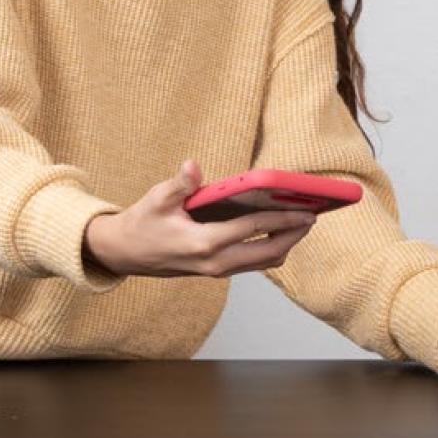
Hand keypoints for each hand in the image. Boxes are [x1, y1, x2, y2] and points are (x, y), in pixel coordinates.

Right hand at [82, 161, 316, 277]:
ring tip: (300, 225)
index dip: (282, 220)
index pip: (252, 230)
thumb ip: (180, 184)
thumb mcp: (157, 198)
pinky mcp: (215, 271)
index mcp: (203, 243)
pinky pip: (251, 264)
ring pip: (262, 263)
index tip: (305, 211)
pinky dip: (269, 250)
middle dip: (293, 236)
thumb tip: (194, 166)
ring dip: (284, 245)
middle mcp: (215, 262)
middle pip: (267, 254)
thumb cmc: (142, 223)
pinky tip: (277, 234)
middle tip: (312, 218)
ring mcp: (216, 270)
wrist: (125, 253)